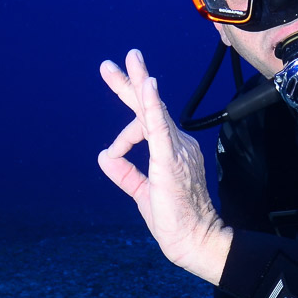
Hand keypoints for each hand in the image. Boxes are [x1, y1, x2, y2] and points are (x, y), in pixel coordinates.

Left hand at [98, 49, 231, 283]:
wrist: (193, 239)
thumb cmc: (173, 219)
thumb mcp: (141, 192)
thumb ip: (125, 172)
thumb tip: (104, 154)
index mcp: (171, 151)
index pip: (146, 125)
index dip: (124, 133)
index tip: (112, 152)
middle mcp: (177, 144)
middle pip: (151, 107)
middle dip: (134, 81)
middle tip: (123, 58)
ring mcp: (176, 149)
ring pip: (153, 110)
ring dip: (140, 84)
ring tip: (130, 60)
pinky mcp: (171, 158)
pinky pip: (159, 126)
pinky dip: (152, 105)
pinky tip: (147, 85)